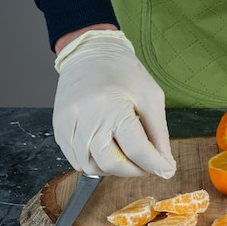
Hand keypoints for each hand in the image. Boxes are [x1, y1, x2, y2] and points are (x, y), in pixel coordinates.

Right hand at [52, 30, 175, 177]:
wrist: (90, 54)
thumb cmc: (123, 72)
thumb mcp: (151, 97)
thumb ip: (159, 133)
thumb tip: (165, 163)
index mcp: (112, 106)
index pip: (136, 150)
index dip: (155, 165)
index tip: (166, 170)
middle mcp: (87, 117)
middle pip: (112, 164)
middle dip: (135, 171)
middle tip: (147, 164)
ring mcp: (69, 125)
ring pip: (92, 167)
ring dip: (114, 169)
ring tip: (128, 156)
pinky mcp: (59, 129)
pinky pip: (76, 161)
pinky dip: (96, 163)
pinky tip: (109, 151)